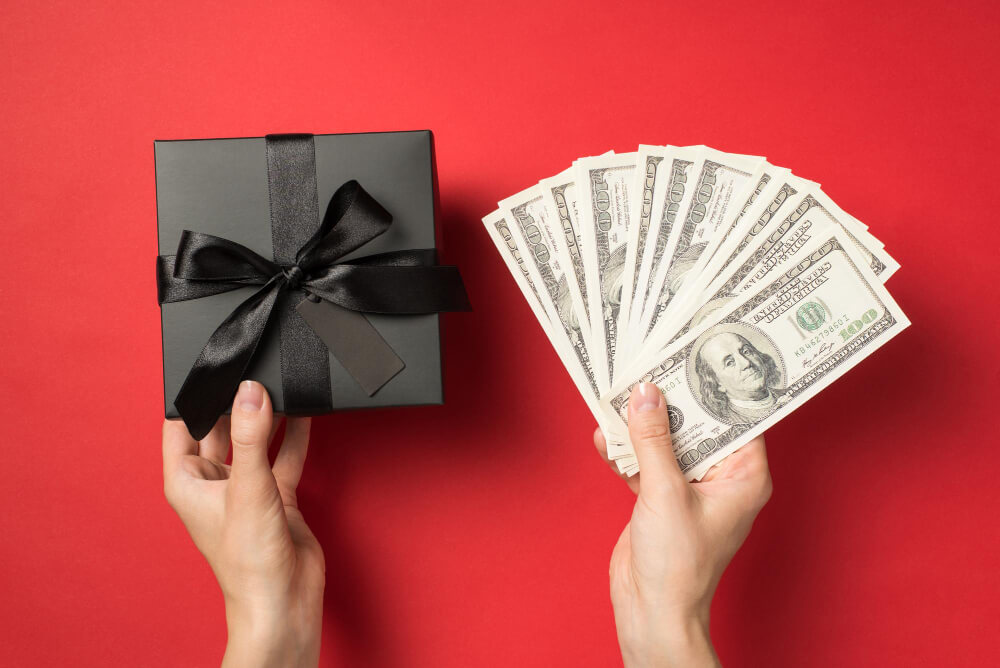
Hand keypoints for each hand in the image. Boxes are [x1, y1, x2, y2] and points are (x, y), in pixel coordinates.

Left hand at [163, 381, 324, 667]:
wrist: (284, 599)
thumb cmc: (248, 562)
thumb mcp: (248, 489)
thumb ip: (252, 437)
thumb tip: (251, 393)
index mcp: (186, 480)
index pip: (179, 424)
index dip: (192, 395)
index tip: (210, 366)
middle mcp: (213, 481)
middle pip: (221, 426)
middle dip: (235, 401)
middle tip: (251, 368)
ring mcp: (246, 487)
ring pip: (255, 438)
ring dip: (267, 415)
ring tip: (280, 383)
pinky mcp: (276, 494)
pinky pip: (284, 455)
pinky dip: (294, 435)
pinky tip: (305, 413)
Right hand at [594, 383, 771, 667]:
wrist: (651, 612)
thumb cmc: (678, 566)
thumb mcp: (664, 492)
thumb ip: (653, 440)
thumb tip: (645, 395)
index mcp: (743, 476)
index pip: (737, 417)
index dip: (716, 386)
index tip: (695, 354)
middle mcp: (720, 478)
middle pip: (696, 424)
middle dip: (668, 401)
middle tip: (648, 366)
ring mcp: (688, 487)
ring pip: (666, 440)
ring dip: (640, 424)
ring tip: (618, 396)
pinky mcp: (660, 497)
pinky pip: (644, 461)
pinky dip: (626, 450)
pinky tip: (606, 435)